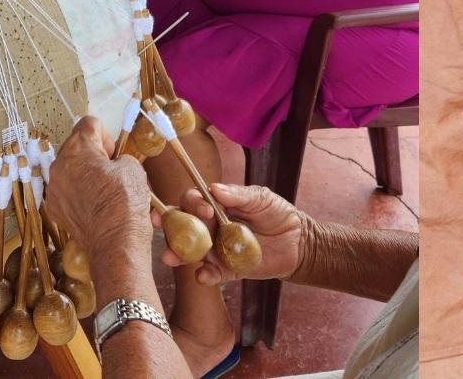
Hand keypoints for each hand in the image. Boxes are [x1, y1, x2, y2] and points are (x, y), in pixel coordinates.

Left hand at [46, 117, 151, 263]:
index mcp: (78, 149)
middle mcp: (59, 166)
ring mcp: (54, 188)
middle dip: (94, 153)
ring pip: (70, 168)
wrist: (115, 241)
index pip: (89, 123)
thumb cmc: (125, 202)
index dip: (106, 135)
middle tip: (112, 170)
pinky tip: (94, 203)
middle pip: (76, 146)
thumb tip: (112, 162)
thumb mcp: (133, 167)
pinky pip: (66, 189)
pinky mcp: (54, 207)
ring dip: (85, 172)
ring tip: (104, 189)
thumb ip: (118, 156)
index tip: (114, 153)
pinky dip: (79, 191)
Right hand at [160, 183, 307, 284]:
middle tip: (165, 227)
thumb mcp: (261, 199)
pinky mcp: (226, 270)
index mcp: (216, 206)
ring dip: (178, 254)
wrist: (297, 242)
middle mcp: (210, 228)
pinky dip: (205, 275)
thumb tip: (214, 188)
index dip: (192, 203)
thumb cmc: (277, 213)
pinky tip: (203, 275)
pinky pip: (211, 274)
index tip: (204, 209)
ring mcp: (216, 250)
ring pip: (190, 252)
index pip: (193, 201)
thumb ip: (239, 195)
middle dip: (171, 226)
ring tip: (170, 257)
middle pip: (183, 226)